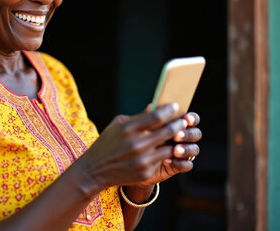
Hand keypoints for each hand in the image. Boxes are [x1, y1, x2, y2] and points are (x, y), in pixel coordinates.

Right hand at [73, 103, 187, 193]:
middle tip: (184, 121)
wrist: (95, 170)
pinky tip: (170, 149)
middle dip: (178, 124)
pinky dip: (168, 155)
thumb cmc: (107, 143)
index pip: (156, 116)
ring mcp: (142, 160)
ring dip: (177, 141)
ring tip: (180, 135)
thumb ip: (137, 117)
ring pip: (170, 147)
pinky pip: (163, 161)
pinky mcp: (146, 173)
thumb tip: (154, 107)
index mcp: (128, 128)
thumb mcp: (118, 125)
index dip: (169, 110)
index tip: (176, 107)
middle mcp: (136, 144)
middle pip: (167, 131)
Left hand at [132, 111, 200, 187]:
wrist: (130, 159)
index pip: (191, 118)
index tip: (185, 118)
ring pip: (194, 149)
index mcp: (176, 123)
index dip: (191, 118)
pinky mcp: (178, 165)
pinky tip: (166, 161)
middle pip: (196, 133)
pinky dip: (179, 163)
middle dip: (188, 134)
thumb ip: (147, 118)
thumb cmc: (136, 137)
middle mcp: (182, 137)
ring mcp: (182, 151)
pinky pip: (187, 165)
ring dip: (186, 149)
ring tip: (175, 150)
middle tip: (177, 136)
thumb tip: (150, 107)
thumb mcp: (139, 127)